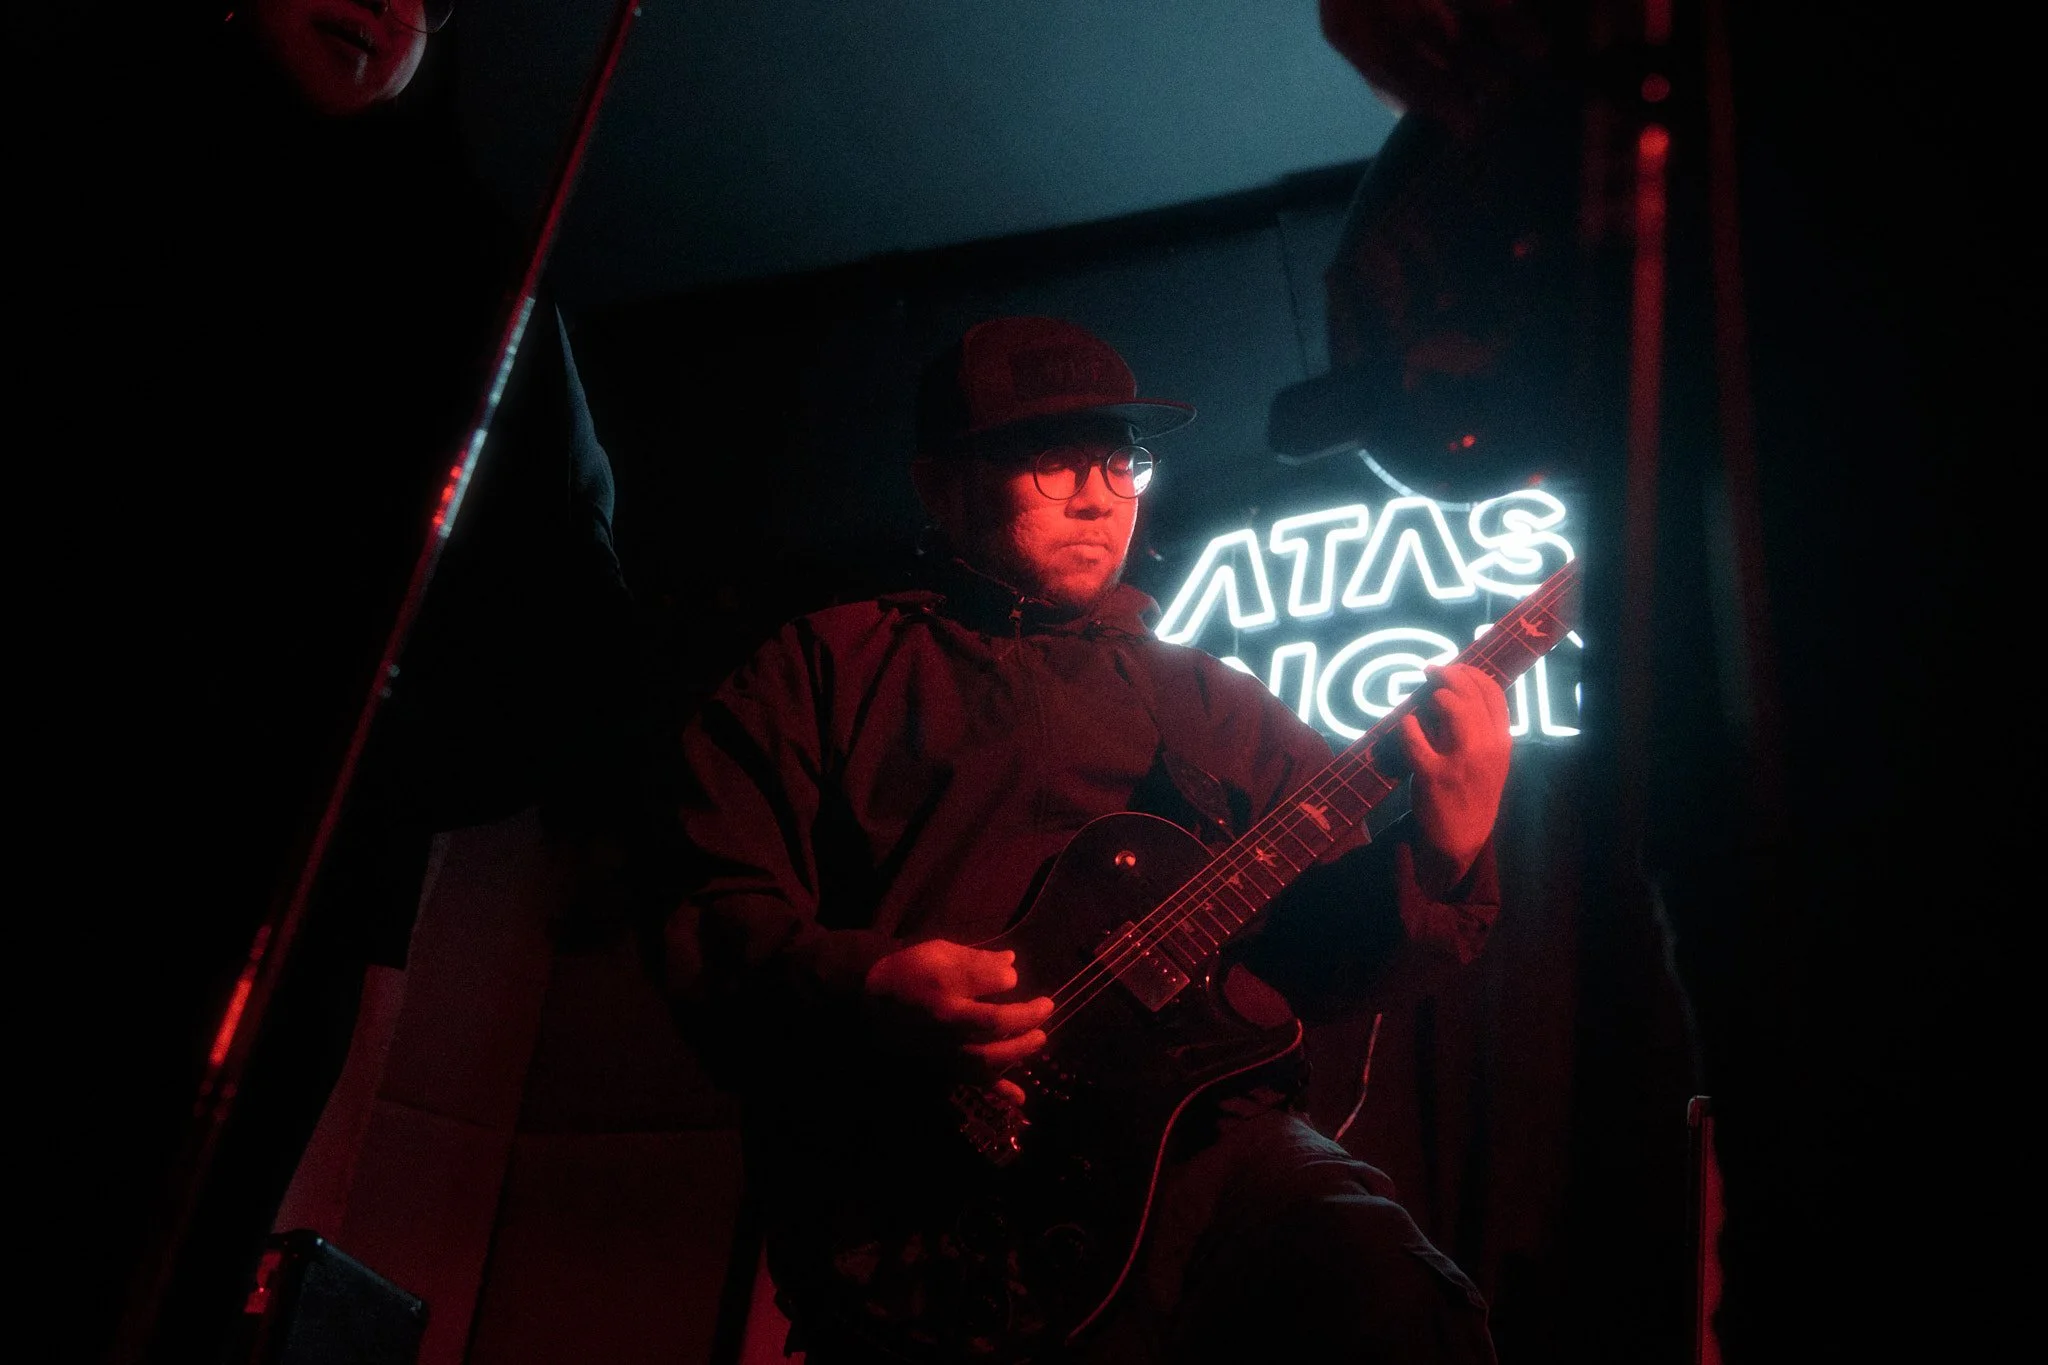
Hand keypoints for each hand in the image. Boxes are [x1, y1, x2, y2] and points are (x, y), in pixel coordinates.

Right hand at [864, 940, 1053, 1077]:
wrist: (872, 1003)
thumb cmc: (910, 972)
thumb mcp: (938, 953)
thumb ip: (976, 960)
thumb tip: (1012, 965)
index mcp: (945, 991)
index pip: (991, 985)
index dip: (1008, 981)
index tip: (1012, 977)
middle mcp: (947, 1025)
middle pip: (996, 1025)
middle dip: (1027, 1017)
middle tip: (1046, 1007)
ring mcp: (945, 1050)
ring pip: (989, 1057)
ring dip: (1020, 1050)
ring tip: (1039, 1038)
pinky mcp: (943, 1067)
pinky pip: (973, 1082)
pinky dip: (998, 1091)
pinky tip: (1021, 1099)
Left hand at [1398, 663, 1511, 896]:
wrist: (1462, 837)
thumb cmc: (1472, 793)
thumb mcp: (1490, 760)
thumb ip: (1481, 729)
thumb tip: (1458, 692)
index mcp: (1501, 742)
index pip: (1493, 693)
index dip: (1472, 672)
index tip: (1455, 666)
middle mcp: (1486, 748)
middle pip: (1471, 694)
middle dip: (1449, 674)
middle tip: (1431, 671)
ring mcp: (1459, 762)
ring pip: (1451, 709)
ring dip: (1435, 696)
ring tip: (1425, 697)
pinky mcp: (1431, 775)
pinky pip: (1415, 738)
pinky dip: (1407, 725)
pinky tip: (1406, 724)